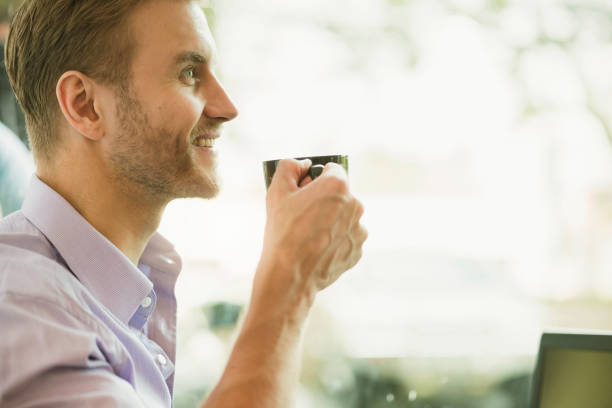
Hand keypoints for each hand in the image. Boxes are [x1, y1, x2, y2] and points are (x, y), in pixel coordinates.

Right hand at [257, 159, 367, 298]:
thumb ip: (289, 166)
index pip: (332, 170)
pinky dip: (334, 241)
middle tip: (302, 216)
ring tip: (308, 236)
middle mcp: (355, 205)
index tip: (303, 192)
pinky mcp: (358, 251)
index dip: (315, 179)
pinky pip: (346, 239)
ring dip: (330, 222)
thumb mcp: (277, 190)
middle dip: (324, 201)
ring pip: (344, 218)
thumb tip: (303, 164)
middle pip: (339, 195)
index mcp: (338, 186)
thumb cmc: (283, 231)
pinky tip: (316, 250)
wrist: (290, 274)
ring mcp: (359, 230)